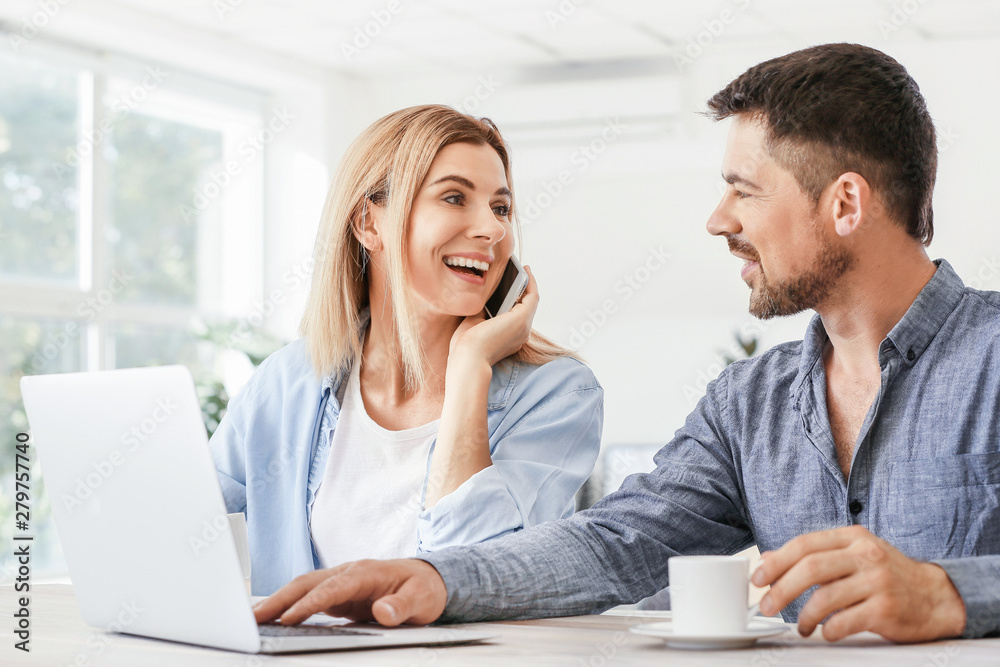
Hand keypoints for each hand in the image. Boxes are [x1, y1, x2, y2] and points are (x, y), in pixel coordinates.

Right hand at [253, 558, 447, 626]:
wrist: (430, 579)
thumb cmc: (424, 589)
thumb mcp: (422, 600)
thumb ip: (402, 606)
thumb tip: (383, 612)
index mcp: (365, 572)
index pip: (330, 589)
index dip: (309, 604)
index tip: (288, 620)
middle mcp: (348, 572)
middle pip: (307, 583)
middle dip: (279, 599)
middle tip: (253, 618)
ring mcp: (342, 580)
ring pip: (303, 587)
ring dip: (278, 601)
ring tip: (254, 619)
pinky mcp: (339, 592)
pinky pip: (309, 596)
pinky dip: (289, 605)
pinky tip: (275, 618)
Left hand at [449, 265, 538, 367]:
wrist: (468, 357)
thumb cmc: (466, 346)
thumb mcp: (475, 322)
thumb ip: (484, 309)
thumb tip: (486, 294)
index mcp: (509, 338)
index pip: (516, 315)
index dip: (516, 298)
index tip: (511, 284)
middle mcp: (521, 334)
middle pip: (526, 306)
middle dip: (524, 288)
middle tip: (519, 271)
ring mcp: (524, 327)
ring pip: (531, 301)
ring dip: (528, 283)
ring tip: (522, 268)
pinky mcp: (522, 318)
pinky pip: (532, 296)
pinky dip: (530, 282)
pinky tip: (526, 270)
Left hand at [753, 525, 965, 641]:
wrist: (938, 597)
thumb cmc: (888, 575)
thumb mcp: (853, 555)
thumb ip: (816, 556)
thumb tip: (770, 561)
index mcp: (853, 538)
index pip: (804, 544)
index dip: (776, 562)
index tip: (757, 578)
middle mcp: (865, 555)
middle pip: (810, 568)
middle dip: (781, 589)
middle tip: (767, 605)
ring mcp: (877, 581)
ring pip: (825, 597)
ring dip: (803, 616)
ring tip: (800, 626)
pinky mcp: (886, 609)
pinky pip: (845, 621)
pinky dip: (828, 630)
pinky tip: (826, 632)